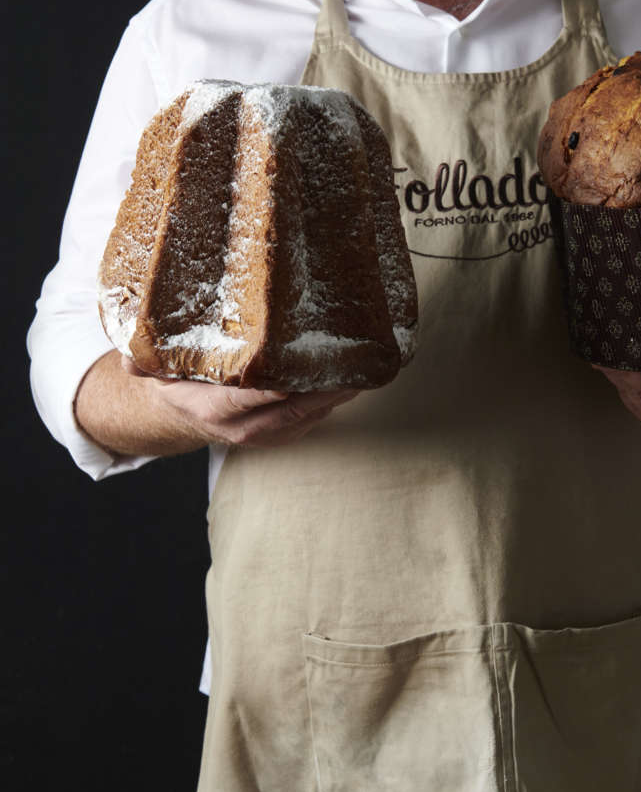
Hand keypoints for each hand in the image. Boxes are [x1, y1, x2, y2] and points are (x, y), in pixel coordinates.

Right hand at [119, 355, 358, 449]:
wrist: (185, 412)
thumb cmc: (176, 380)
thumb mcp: (155, 370)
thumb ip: (142, 362)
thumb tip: (128, 357)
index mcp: (213, 410)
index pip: (245, 401)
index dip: (270, 391)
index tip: (295, 376)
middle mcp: (243, 428)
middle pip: (289, 412)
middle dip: (321, 393)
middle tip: (350, 367)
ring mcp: (267, 434)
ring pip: (307, 417)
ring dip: (335, 396)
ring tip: (363, 368)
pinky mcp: (284, 432)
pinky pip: (314, 417)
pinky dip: (333, 399)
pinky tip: (353, 376)